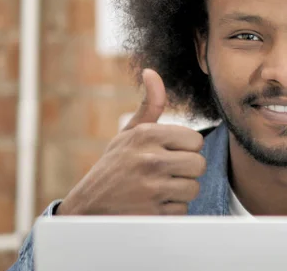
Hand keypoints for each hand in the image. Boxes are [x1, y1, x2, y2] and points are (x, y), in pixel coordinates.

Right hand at [56, 69, 205, 215]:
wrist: (87, 208)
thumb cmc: (114, 167)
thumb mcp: (128, 134)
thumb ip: (149, 105)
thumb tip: (152, 71)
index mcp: (146, 136)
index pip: (196, 140)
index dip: (185, 149)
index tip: (169, 154)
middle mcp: (149, 159)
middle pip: (199, 165)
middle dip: (185, 171)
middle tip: (165, 174)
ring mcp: (151, 188)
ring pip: (193, 188)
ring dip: (179, 192)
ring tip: (157, 190)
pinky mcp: (153, 214)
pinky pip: (182, 210)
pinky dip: (170, 211)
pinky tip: (152, 205)